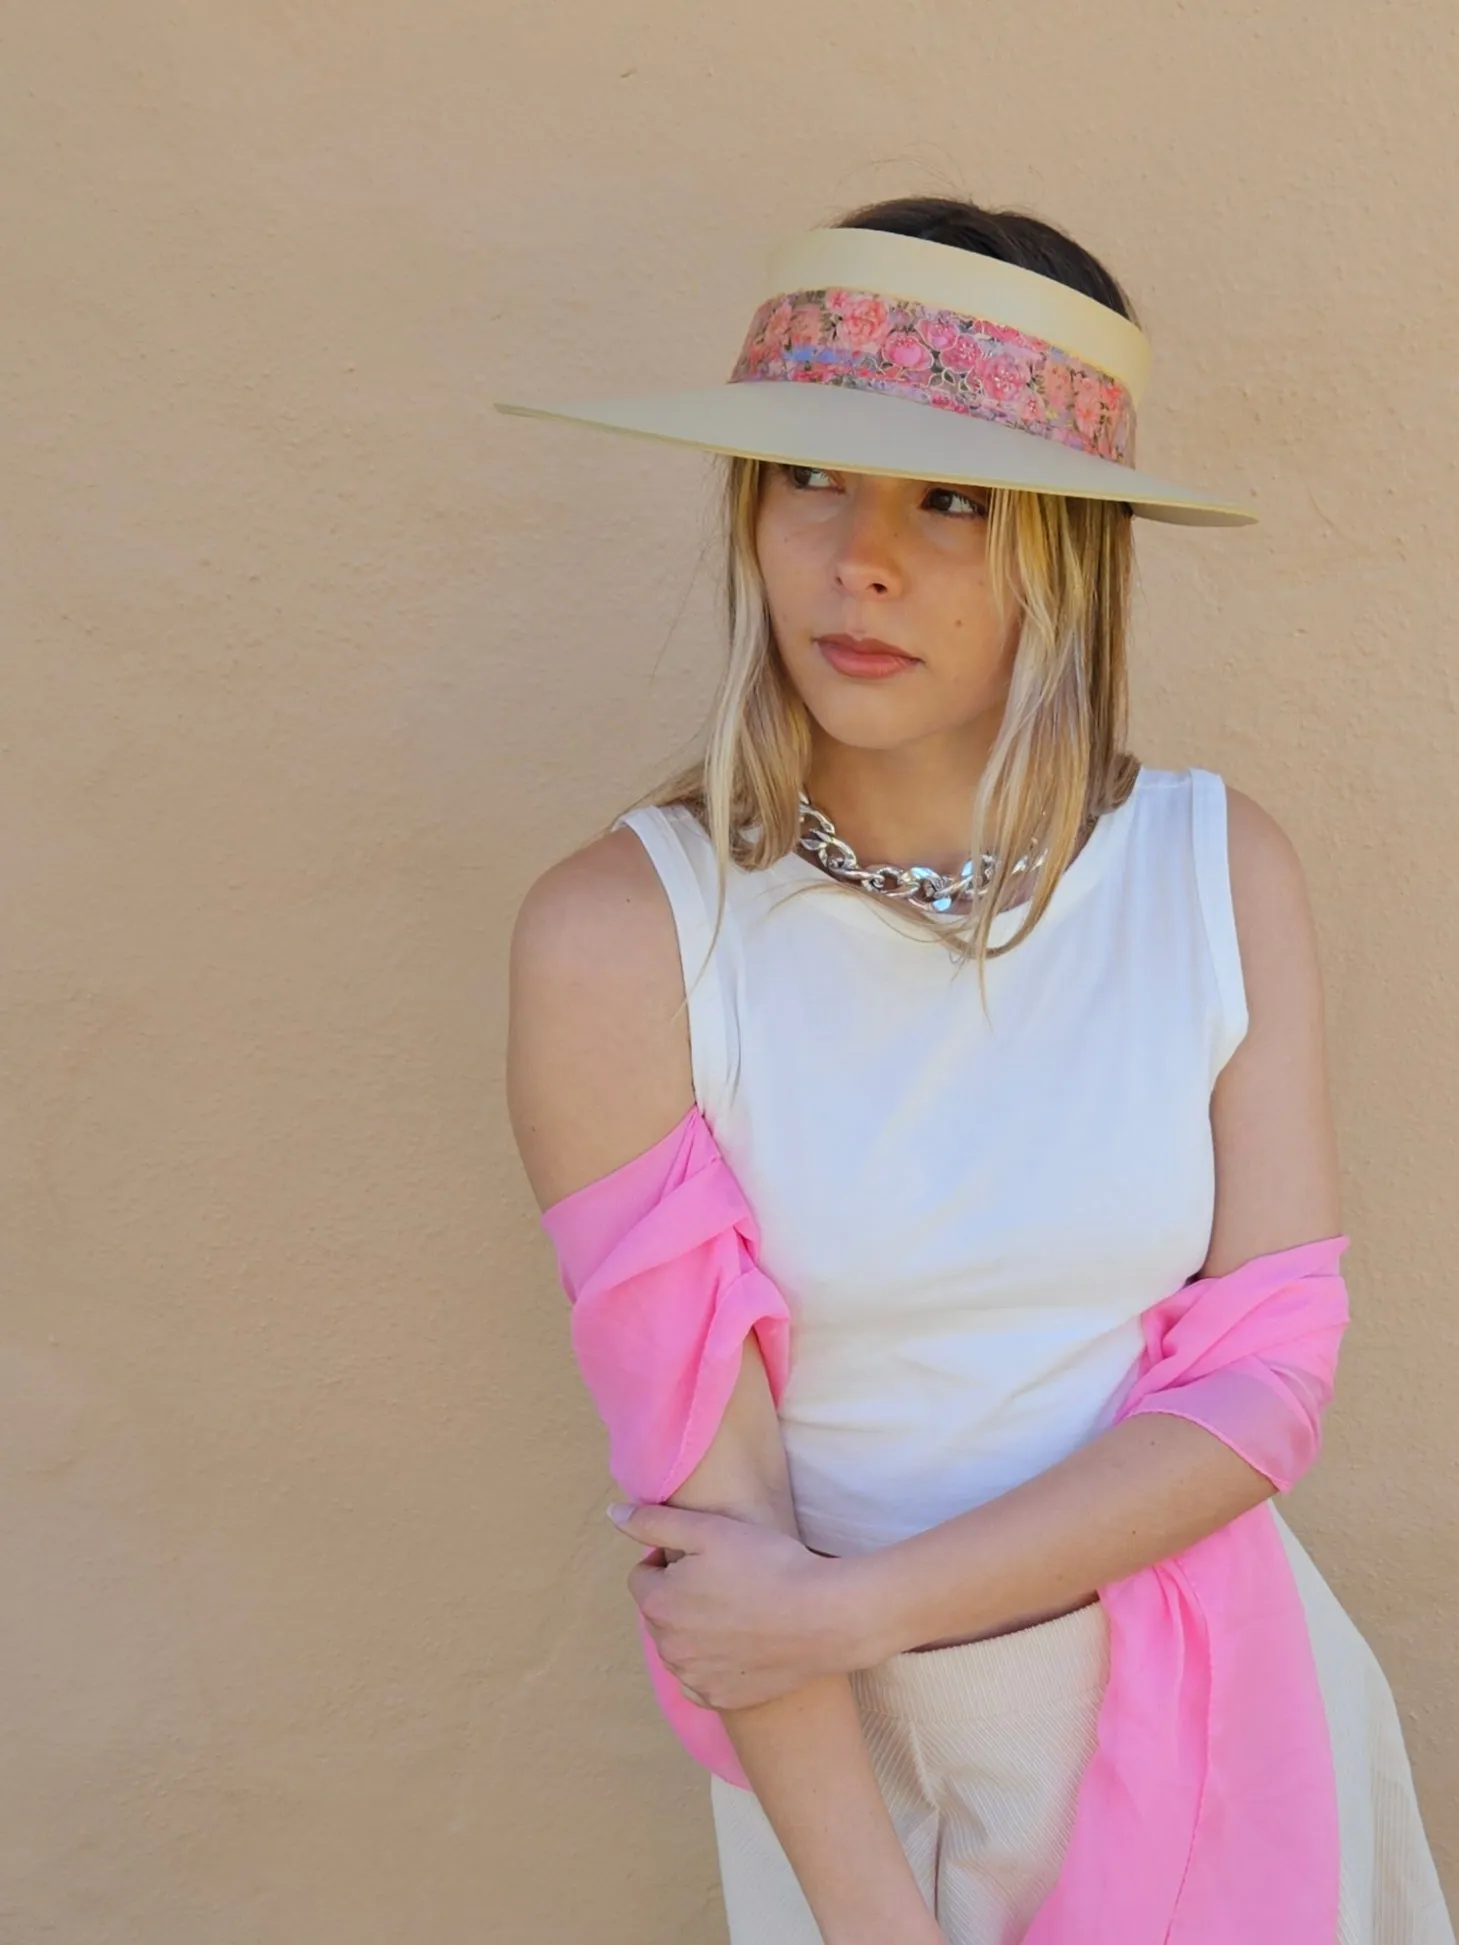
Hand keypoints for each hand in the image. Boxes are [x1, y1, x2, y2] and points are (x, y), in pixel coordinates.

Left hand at [606, 1501, 853, 1710]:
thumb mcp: (708, 1529)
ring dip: (694, 1629)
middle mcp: (668, 1649)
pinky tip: (740, 1645)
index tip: (704, 1556)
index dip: (668, 1560)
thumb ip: (653, 1522)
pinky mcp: (721, 1700)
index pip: (642, 1576)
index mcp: (658, 1604)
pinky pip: (699, 1681)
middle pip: (659, 1613)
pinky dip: (711, 1664)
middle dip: (679, 1595)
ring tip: (737, 1610)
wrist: (822, 1617)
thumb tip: (613, 1514)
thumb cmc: (767, 1565)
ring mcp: (694, 1679)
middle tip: (724, 1579)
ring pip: (679, 1647)